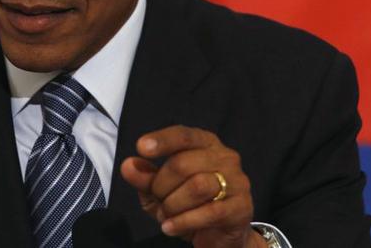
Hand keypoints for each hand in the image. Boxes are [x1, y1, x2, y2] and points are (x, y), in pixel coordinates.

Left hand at [120, 126, 263, 247]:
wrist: (220, 236)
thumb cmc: (188, 204)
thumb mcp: (161, 190)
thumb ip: (145, 177)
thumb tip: (128, 165)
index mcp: (205, 143)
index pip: (183, 135)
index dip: (162, 140)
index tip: (141, 147)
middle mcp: (225, 156)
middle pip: (183, 163)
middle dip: (161, 186)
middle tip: (157, 201)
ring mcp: (237, 181)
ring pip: (197, 186)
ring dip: (173, 204)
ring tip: (165, 215)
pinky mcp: (241, 207)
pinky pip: (210, 212)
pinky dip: (184, 221)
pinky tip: (170, 227)